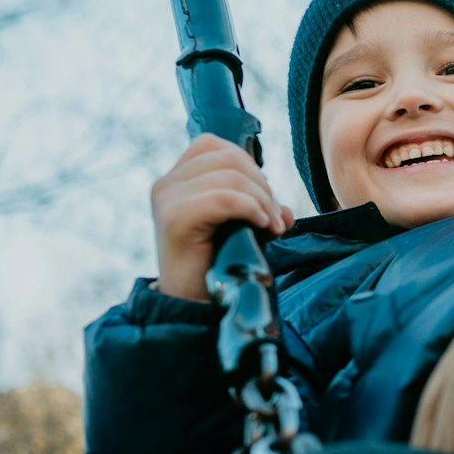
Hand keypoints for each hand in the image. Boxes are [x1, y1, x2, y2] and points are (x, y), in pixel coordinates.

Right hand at [151, 134, 293, 301]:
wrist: (194, 308)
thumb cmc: (217, 269)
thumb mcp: (241, 231)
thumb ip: (259, 210)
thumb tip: (286, 210)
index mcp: (176, 180)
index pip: (215, 146)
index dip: (249, 167)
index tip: (265, 202)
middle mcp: (167, 185)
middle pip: (228, 158)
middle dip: (262, 186)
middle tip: (276, 220)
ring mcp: (167, 200)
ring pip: (230, 176)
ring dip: (262, 200)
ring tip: (273, 228)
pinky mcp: (175, 218)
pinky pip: (224, 198)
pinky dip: (251, 209)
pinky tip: (263, 227)